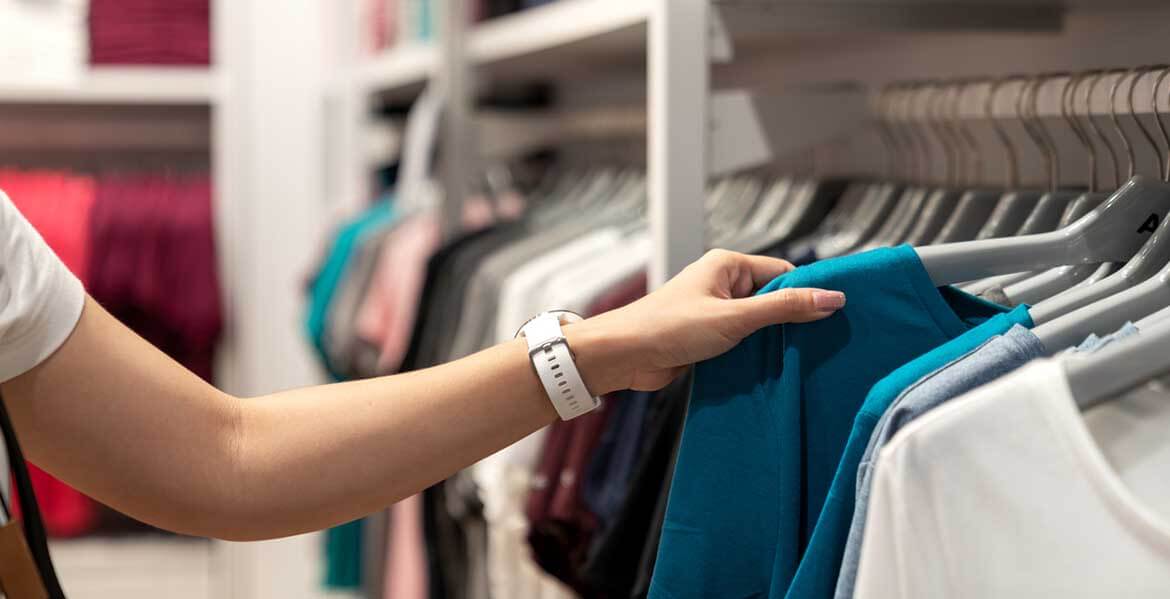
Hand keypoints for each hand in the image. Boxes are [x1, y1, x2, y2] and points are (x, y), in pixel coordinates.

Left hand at [567, 249, 845, 393]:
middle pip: (773, 298)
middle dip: (792, 319)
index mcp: (728, 265)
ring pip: (758, 323)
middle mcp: (722, 283)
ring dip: (773, 340)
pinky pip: (742, 340)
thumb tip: (832, 298)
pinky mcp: (708, 335)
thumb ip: (784, 309)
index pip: (782, 273)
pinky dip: (756, 352)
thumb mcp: (735, 318)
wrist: (624, 355)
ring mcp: (715, 310)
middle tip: (824, 341)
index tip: (837, 314)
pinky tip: (774, 368)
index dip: (807, 293)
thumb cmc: (670, 327)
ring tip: (802, 358)